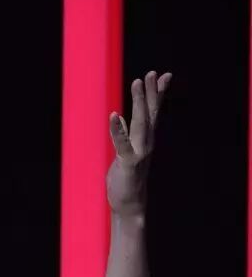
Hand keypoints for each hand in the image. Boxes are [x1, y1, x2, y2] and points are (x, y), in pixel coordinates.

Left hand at [107, 70, 170, 218]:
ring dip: (139, 102)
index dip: (156, 94)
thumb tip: (120, 117)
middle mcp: (146, 143)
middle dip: (151, 92)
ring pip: (141, 122)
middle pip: (150, 113)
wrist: (129, 204)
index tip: (162, 75)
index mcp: (145, 140)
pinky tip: (114, 114)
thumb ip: (125, 135)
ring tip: (137, 82)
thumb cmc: (126, 178)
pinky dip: (118, 129)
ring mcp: (140, 152)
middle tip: (152, 72)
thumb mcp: (125, 152)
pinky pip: (122, 143)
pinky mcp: (129, 163)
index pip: (153, 113)